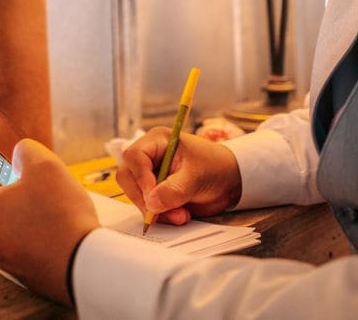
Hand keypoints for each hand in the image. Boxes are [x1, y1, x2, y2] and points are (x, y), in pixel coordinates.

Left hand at [0, 139, 99, 306]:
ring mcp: (1, 257)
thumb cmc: (63, 216)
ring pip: (2, 224)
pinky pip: (17, 243)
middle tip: (27, 180)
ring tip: (47, 205)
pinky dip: (29, 232)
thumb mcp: (46, 166)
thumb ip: (26, 151)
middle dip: (3, 187)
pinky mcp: (20, 271)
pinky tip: (54, 226)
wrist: (84, 266)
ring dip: (18, 210)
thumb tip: (20, 154)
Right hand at [115, 127, 240, 225]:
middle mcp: (149, 156)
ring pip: (135, 195)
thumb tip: (151, 204)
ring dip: (155, 211)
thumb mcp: (196, 177)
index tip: (153, 198)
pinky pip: (146, 206)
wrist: (230, 181)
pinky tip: (180, 215)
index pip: (134, 157)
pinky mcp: (154, 192)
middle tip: (162, 213)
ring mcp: (150, 175)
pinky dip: (160, 215)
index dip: (140, 178)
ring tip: (181, 216)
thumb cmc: (215, 168)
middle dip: (144, 199)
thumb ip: (174, 190)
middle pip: (128, 177)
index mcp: (157, 141)